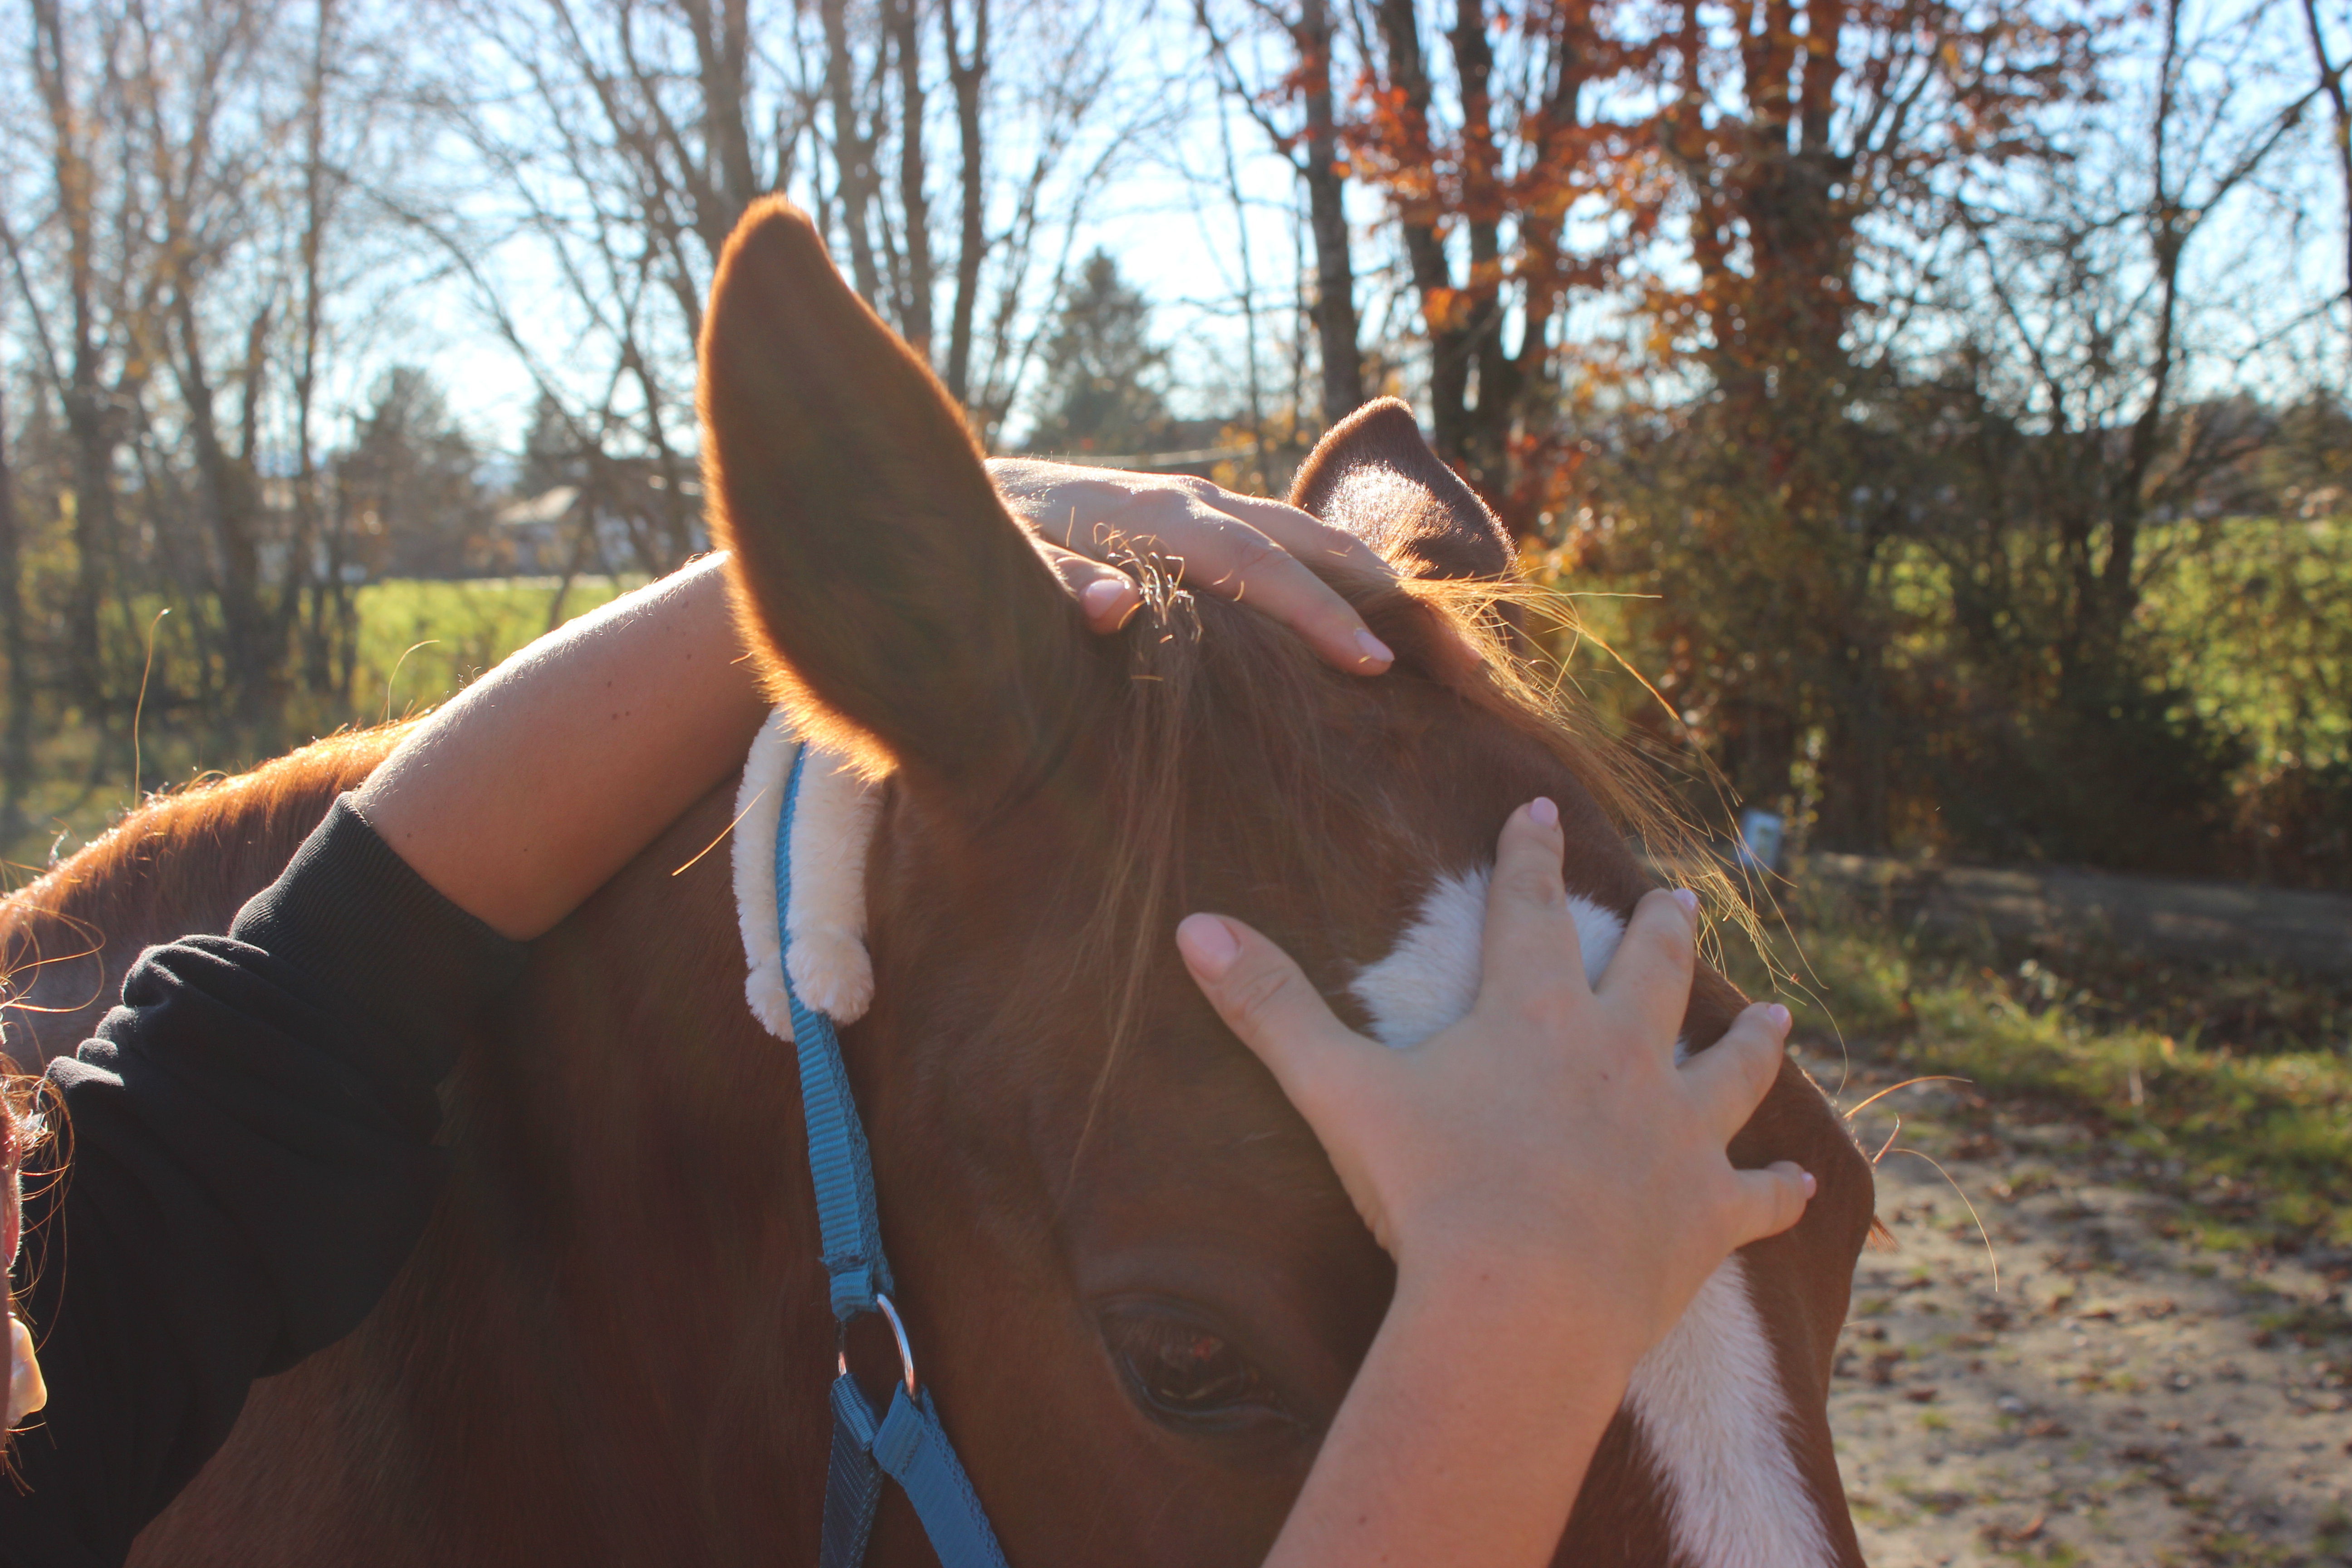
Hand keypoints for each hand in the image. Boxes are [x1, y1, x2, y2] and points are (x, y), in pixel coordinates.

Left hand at [988, 459, 1398, 674]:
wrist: (960, 484)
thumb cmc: (984, 542)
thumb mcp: (1003, 567)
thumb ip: (1053, 586)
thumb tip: (1112, 611)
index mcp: (1155, 521)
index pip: (1256, 568)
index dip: (1316, 616)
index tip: (1372, 666)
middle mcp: (1189, 503)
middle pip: (1306, 541)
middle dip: (1382, 595)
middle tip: (1454, 659)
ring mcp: (1196, 505)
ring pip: (1302, 533)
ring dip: (1370, 578)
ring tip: (1435, 634)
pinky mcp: (1192, 517)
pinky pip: (1278, 540)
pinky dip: (1331, 569)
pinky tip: (1366, 609)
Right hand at [1174, 799, 1811, 1367]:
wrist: (1521, 1302)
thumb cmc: (1428, 1191)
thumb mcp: (1335, 1089)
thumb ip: (1270, 1007)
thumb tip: (1192, 926)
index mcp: (1531, 1014)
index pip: (1528, 909)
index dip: (1530, 855)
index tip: (1543, 810)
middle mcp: (1618, 1056)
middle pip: (1649, 972)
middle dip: (1659, 930)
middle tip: (1678, 900)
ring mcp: (1674, 1134)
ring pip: (1729, 1069)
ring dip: (1751, 1040)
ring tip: (1775, 1013)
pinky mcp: (1705, 1215)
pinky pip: (1756, 1199)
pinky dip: (1778, 1192)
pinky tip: (1802, 1186)